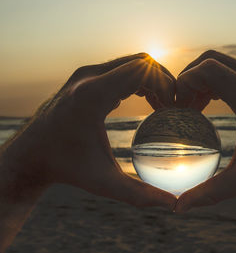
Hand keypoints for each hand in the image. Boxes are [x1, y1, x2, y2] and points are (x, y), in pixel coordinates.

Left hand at [5, 53, 176, 208]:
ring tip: (161, 105)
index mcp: (92, 95)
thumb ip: (139, 195)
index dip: (165, 85)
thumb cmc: (66, 167)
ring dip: (151, 80)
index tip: (173, 108)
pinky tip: (143, 102)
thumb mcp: (104, 183)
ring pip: (131, 63)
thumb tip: (171, 204)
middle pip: (141, 61)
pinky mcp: (84, 78)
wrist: (31, 154)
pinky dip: (137, 81)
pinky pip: (119, 69)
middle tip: (172, 106)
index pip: (142, 70)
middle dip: (163, 80)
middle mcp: (88, 77)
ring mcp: (85, 74)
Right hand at [175, 50, 235, 211]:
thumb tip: (179, 207)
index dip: (185, 82)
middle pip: (210, 60)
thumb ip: (209, 193)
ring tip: (192, 106)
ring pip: (220, 63)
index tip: (177, 106)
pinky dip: (214, 81)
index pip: (208, 69)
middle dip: (189, 78)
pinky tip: (209, 103)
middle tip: (181, 105)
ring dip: (201, 79)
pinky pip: (231, 70)